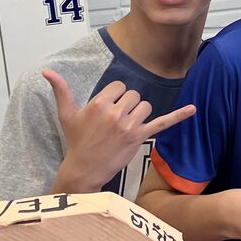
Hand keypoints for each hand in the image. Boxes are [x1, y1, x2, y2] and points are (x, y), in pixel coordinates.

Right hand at [45, 69, 195, 191]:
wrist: (84, 169)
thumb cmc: (75, 141)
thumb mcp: (67, 114)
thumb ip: (60, 90)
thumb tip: (46, 71)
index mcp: (99, 104)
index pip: (119, 87)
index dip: (114, 96)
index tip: (107, 108)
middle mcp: (115, 113)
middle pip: (133, 95)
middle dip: (126, 105)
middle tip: (115, 121)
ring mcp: (129, 126)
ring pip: (144, 106)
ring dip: (138, 113)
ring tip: (125, 126)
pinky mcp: (139, 137)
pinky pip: (162, 123)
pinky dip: (179, 116)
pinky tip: (193, 109)